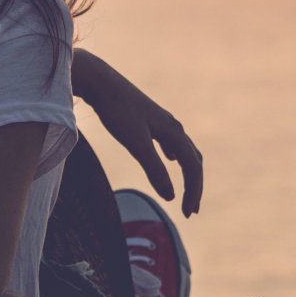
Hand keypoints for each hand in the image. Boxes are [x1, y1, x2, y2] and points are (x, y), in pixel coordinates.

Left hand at [74, 52, 202, 215]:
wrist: (100, 82)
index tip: (186, 214)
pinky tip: (169, 157)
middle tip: (191, 210)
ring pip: (185, 149)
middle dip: (195, 186)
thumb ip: (154, 169)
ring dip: (188, 171)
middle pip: (194, 160)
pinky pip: (171, 140)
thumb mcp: (136, 144)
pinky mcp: (150, 119)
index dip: (193, 192)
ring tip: (185, 189)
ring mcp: (162, 121)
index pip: (193, 167)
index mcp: (174, 132)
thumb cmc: (118, 112)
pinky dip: (176, 155)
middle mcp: (173, 126)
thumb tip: (170, 196)